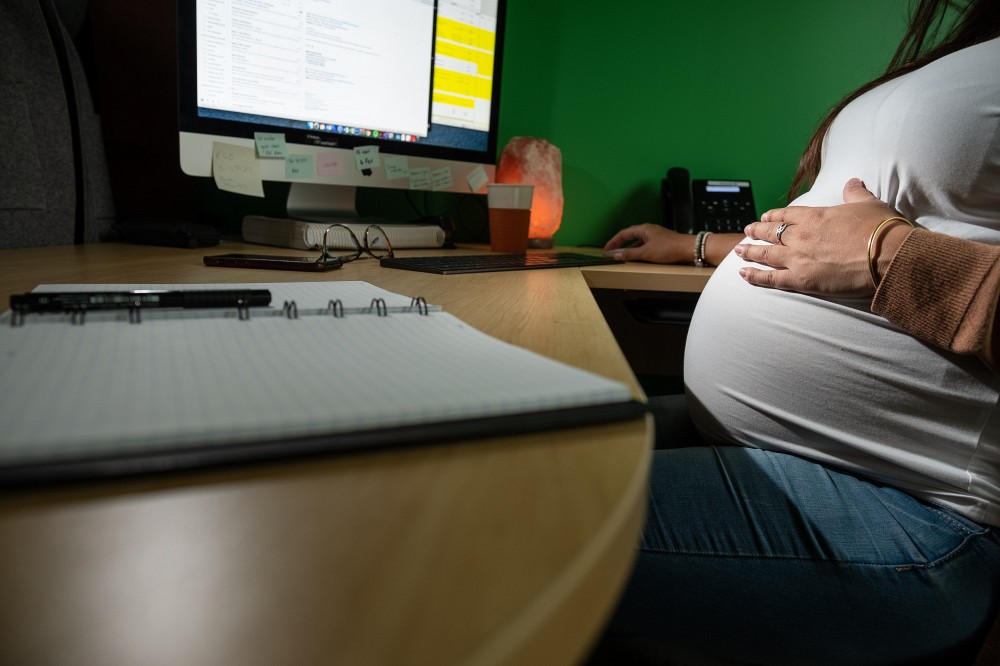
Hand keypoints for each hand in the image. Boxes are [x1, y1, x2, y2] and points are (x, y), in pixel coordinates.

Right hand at [603, 224, 696, 263]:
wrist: (688, 249)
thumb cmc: (670, 247)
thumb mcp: (646, 253)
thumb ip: (630, 254)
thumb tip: (616, 255)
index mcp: (643, 229)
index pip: (623, 234)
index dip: (613, 242)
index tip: (607, 249)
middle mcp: (649, 230)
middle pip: (630, 236)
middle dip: (620, 244)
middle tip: (612, 252)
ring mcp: (656, 236)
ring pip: (638, 241)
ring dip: (630, 249)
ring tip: (624, 257)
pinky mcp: (661, 242)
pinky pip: (645, 245)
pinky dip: (639, 251)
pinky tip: (639, 258)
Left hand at [736, 178, 913, 297]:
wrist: (888, 255)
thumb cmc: (882, 229)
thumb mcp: (869, 204)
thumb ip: (856, 193)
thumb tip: (853, 182)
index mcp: (816, 216)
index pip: (787, 215)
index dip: (774, 216)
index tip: (765, 217)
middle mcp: (801, 235)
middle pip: (771, 233)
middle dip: (757, 231)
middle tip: (746, 232)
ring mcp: (798, 258)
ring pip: (766, 254)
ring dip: (750, 252)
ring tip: (738, 251)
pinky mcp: (801, 280)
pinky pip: (771, 279)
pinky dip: (755, 276)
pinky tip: (743, 274)